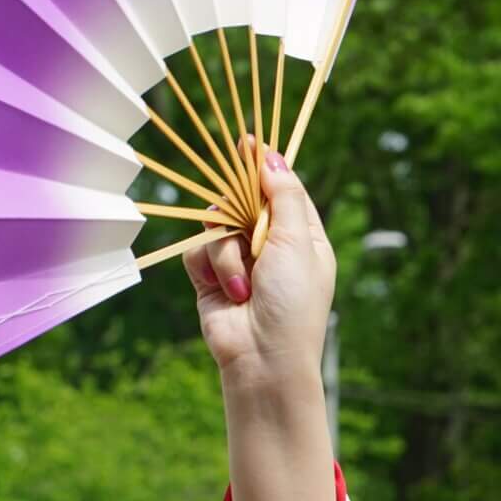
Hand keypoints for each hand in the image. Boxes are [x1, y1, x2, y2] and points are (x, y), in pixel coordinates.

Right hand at [186, 140, 336, 388]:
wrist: (263, 358)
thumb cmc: (292, 302)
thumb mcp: (296, 242)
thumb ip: (282, 197)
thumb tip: (271, 157)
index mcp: (302, 237)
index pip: (283, 191)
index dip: (266, 167)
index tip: (247, 142)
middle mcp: (271, 246)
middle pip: (243, 203)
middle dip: (239, 212)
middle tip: (237, 216)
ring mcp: (241, 262)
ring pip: (217, 227)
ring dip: (228, 254)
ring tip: (244, 284)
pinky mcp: (212, 278)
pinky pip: (198, 251)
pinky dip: (209, 268)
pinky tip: (226, 291)